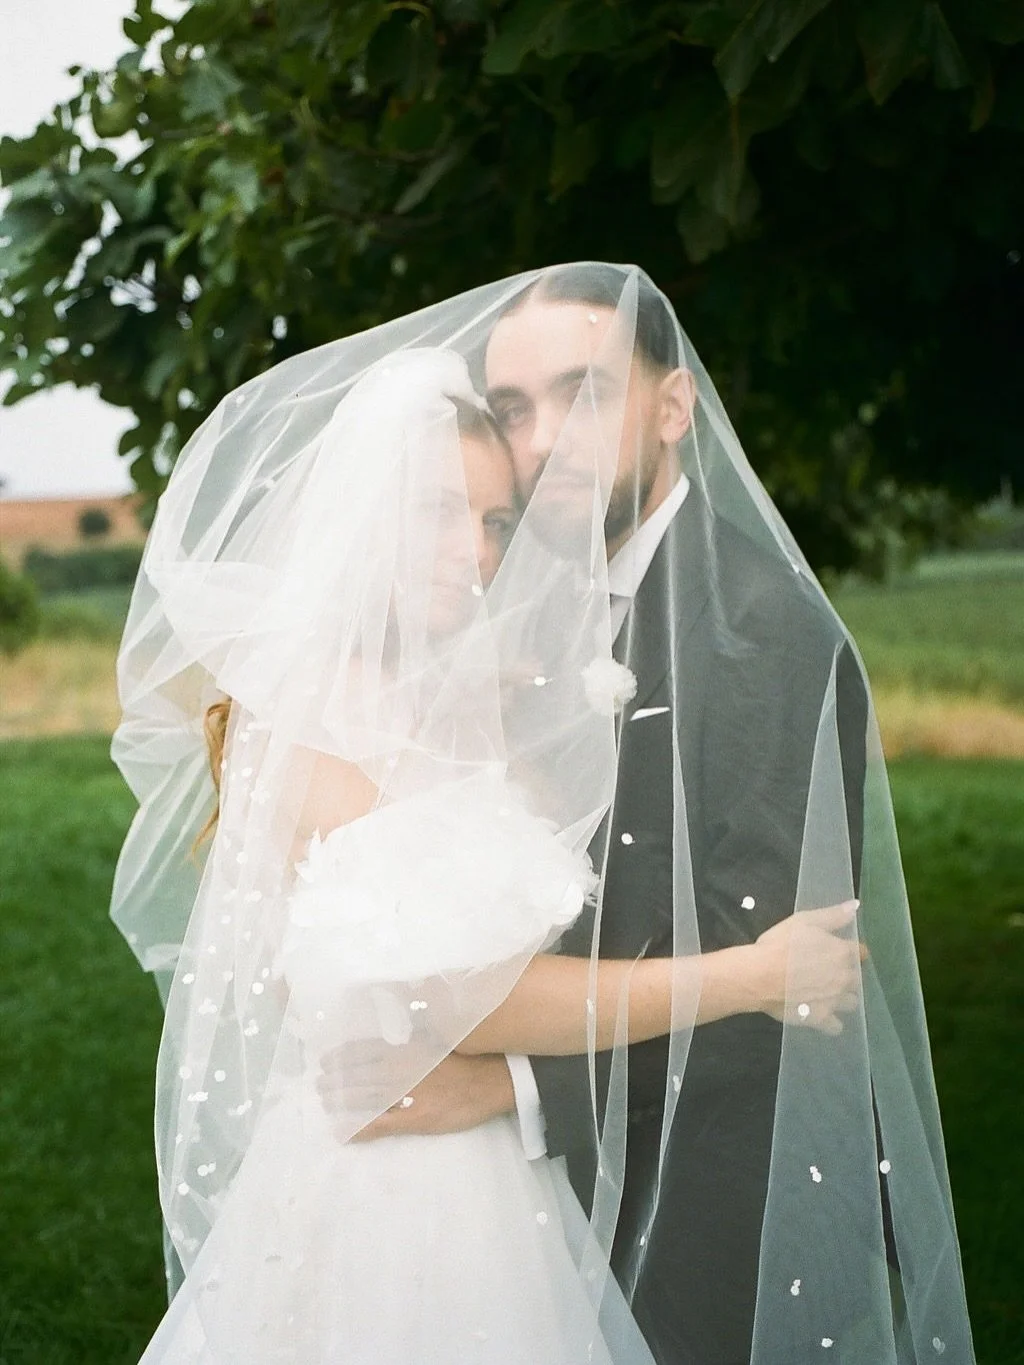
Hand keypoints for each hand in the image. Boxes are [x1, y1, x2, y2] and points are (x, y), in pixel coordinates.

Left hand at [315, 1041, 515, 1141]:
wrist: (494, 1078)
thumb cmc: (468, 1054)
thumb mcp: (438, 1033)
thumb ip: (413, 1031)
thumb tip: (394, 1019)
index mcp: (404, 1046)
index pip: (362, 1050)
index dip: (341, 1057)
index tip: (327, 1061)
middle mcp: (399, 1068)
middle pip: (358, 1075)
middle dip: (335, 1081)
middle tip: (320, 1085)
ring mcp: (406, 1095)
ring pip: (363, 1099)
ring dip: (341, 1102)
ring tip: (328, 1104)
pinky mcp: (415, 1118)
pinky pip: (379, 1125)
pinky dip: (359, 1129)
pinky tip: (345, 1133)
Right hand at [751, 900, 865, 1034]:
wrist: (759, 976)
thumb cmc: (780, 945)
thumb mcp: (804, 921)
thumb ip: (832, 916)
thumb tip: (856, 906)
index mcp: (841, 953)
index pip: (861, 953)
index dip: (852, 951)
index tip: (841, 951)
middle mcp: (843, 978)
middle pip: (857, 978)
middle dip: (847, 975)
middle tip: (829, 972)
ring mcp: (834, 1001)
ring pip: (851, 1002)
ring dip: (843, 997)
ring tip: (827, 994)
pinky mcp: (821, 1018)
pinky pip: (836, 1026)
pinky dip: (832, 1022)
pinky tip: (822, 1014)